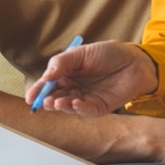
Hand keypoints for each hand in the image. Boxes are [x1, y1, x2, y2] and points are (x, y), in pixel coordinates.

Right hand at [25, 41, 157, 116]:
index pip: (48, 85)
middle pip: (55, 98)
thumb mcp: (81, 53)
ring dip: (61, 106)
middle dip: (48, 101)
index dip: (38, 91)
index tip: (30, 98)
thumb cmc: (108, 54)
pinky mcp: (99, 107)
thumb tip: (46, 76)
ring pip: (68, 106)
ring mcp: (86, 99)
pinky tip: (75, 103)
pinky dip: (79, 109)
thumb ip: (61, 63)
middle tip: (44, 101)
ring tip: (56, 102)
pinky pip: (86, 110)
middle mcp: (73, 88)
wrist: (134, 60)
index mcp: (66, 75)